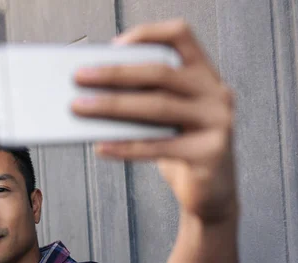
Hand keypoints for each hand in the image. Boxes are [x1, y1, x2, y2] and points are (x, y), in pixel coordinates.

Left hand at [72, 19, 237, 222]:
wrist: (211, 193)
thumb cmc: (182, 150)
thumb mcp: (167, 119)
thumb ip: (144, 100)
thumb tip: (93, 92)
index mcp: (205, 75)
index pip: (180, 37)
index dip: (147, 34)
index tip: (114, 45)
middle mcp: (216, 94)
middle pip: (161, 73)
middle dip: (115, 74)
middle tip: (80, 77)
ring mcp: (217, 123)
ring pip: (158, 107)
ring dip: (113, 106)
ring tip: (81, 108)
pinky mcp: (210, 153)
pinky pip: (159, 147)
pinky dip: (126, 146)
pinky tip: (101, 146)